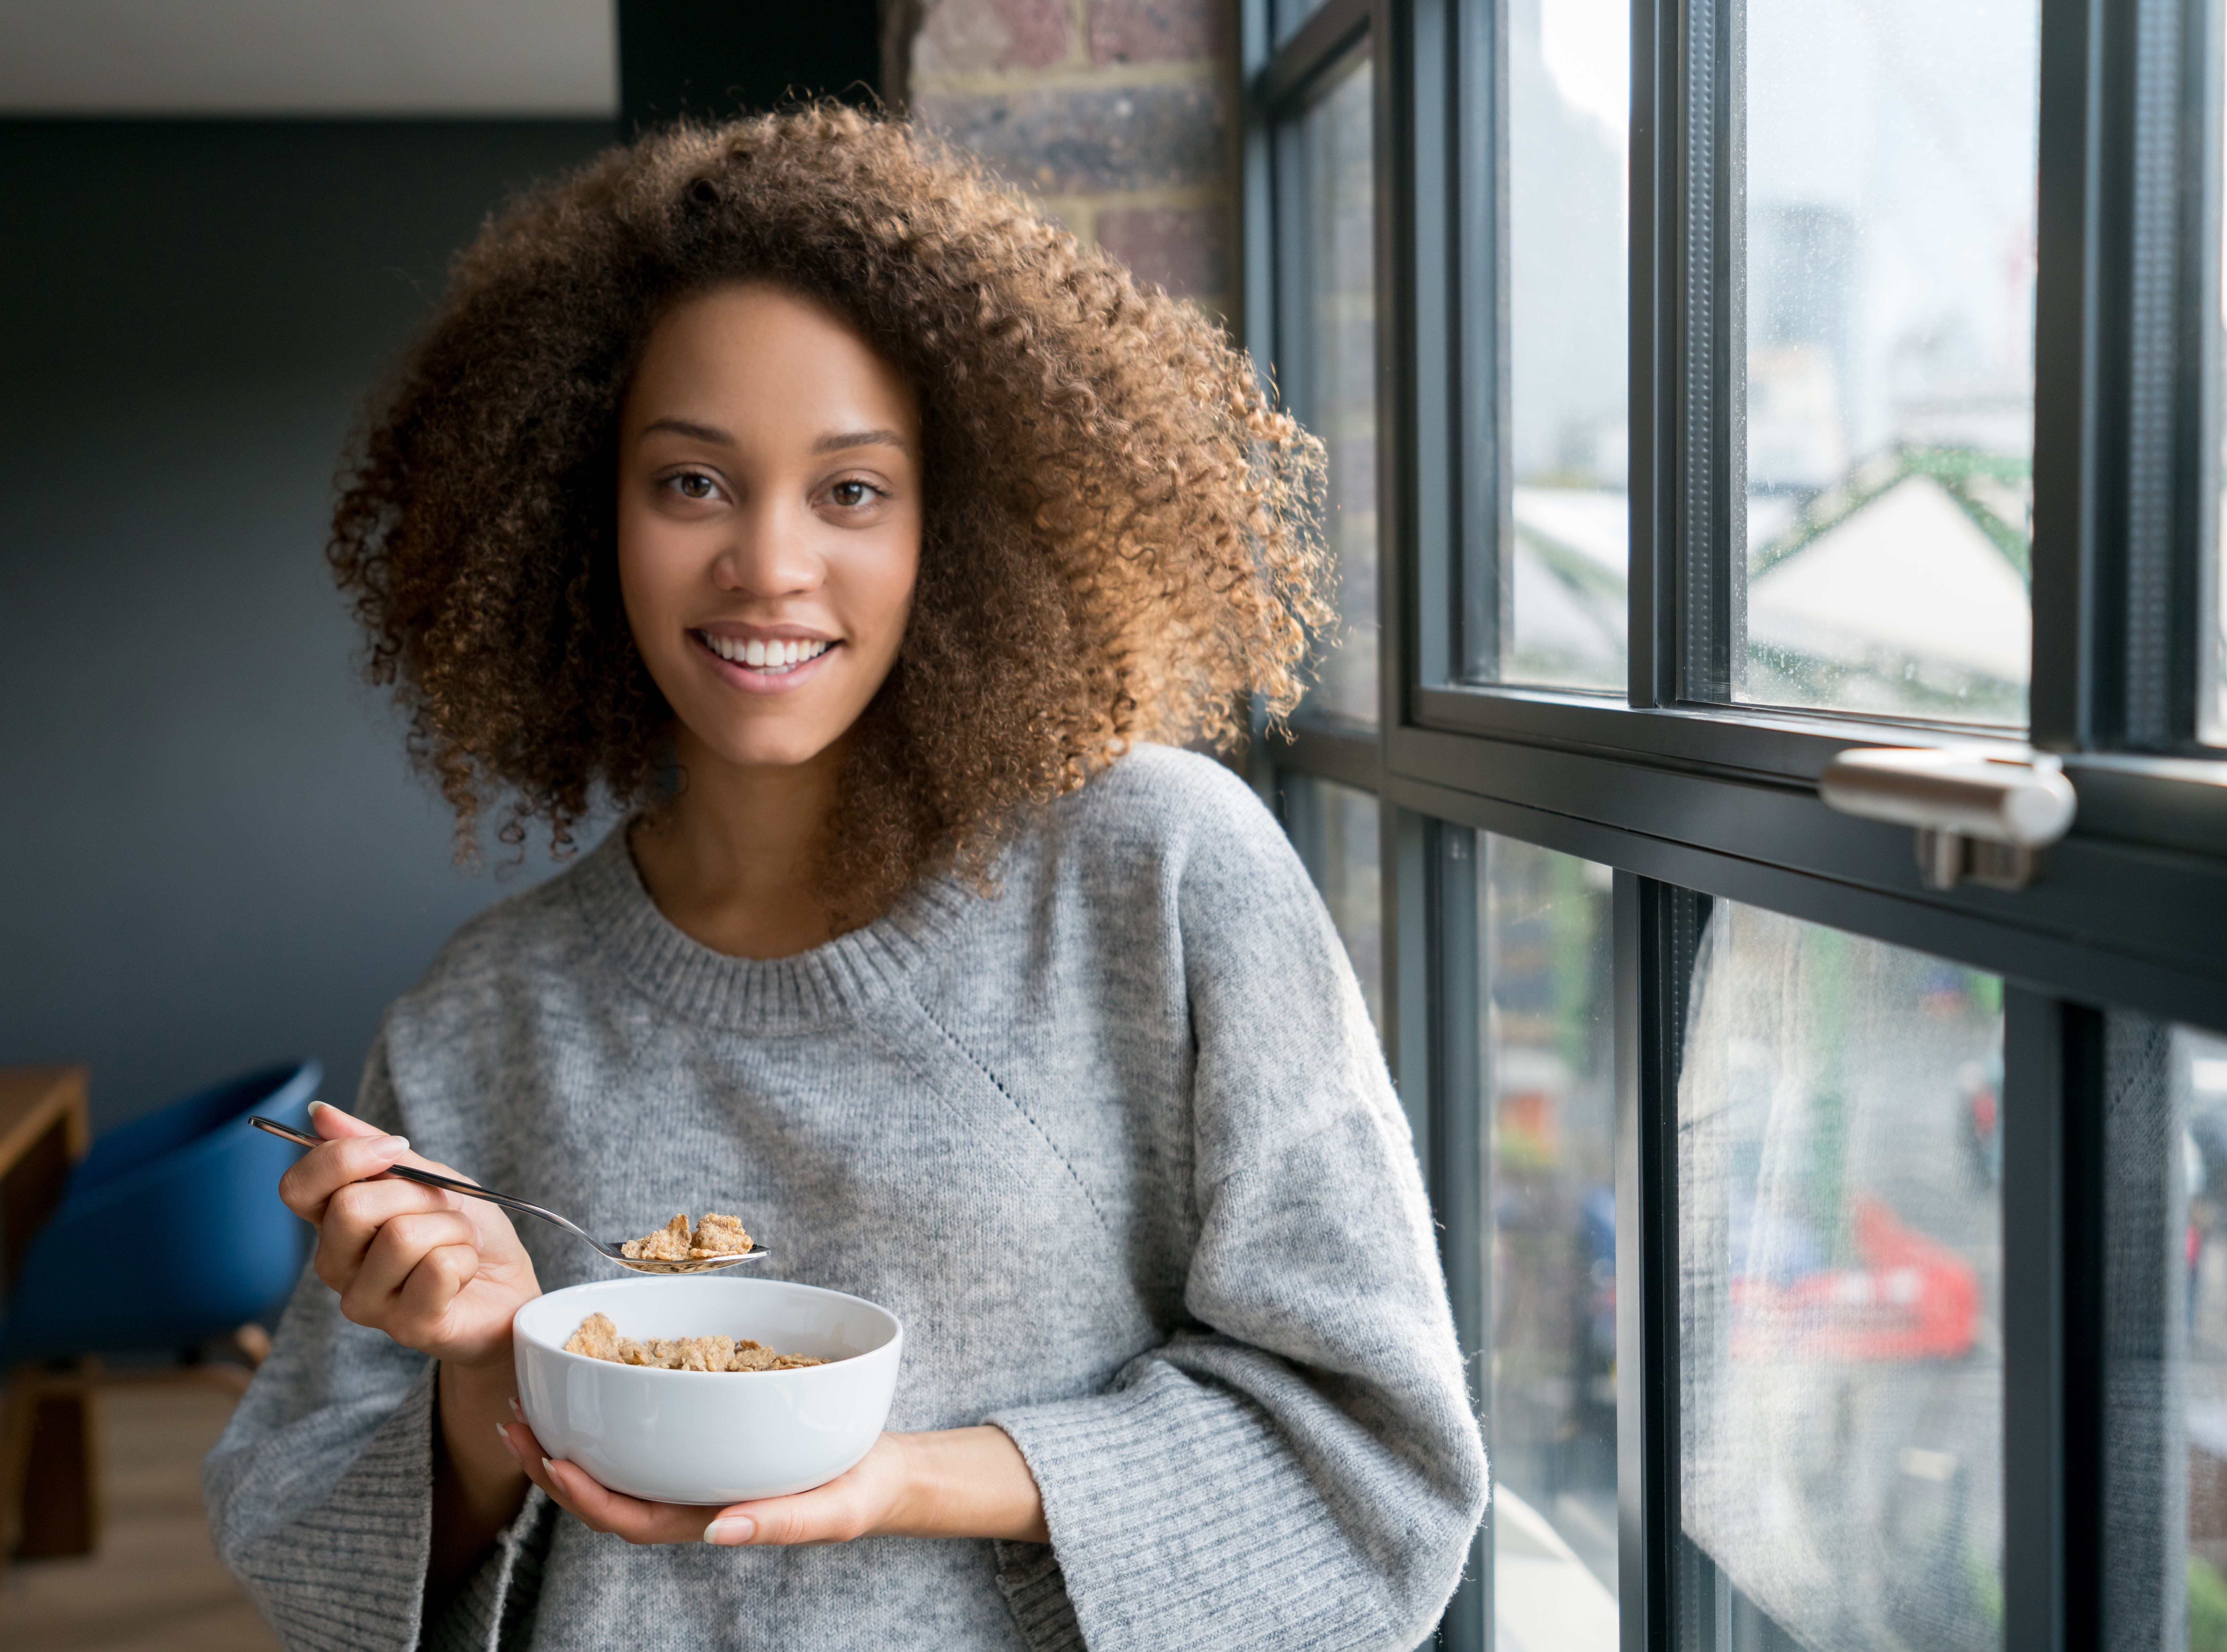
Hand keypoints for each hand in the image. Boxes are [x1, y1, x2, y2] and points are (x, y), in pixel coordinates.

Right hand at [277, 1099, 540, 1371]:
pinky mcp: (405, 1326)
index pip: (297, 1187)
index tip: (395, 1147)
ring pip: (401, 1237)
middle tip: (445, 1208)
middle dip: (418, 1194)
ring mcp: (365, 1301)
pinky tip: (463, 1272)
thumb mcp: (429, 1175)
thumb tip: (320, 1113)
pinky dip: (465, 1258)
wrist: (507, 1284)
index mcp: (333, 1222)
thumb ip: (374, 1145)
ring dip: (451, 1228)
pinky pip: (437, 1269)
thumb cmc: (464, 1230)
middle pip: (351, 1208)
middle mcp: (336, 1264)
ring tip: (458, 1242)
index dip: (342, 1158)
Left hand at [494, 1419, 1047, 1546]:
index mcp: (709, 1517)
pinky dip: (613, 1404)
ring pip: (618, 1458)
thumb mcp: (833, 1511)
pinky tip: (595, 1374)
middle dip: (554, 1461)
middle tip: (512, 1419)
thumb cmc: (857, 1490)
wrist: (884, 1468)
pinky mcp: (705, 1431)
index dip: (587, 1495)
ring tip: (531, 1398)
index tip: (553, 1459)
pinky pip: (647, 1427)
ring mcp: (694, 1464)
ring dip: (571, 1433)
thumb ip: (782, 1523)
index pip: (632, 1516)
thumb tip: (723, 1532)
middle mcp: (690, 1493)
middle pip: (607, 1488)